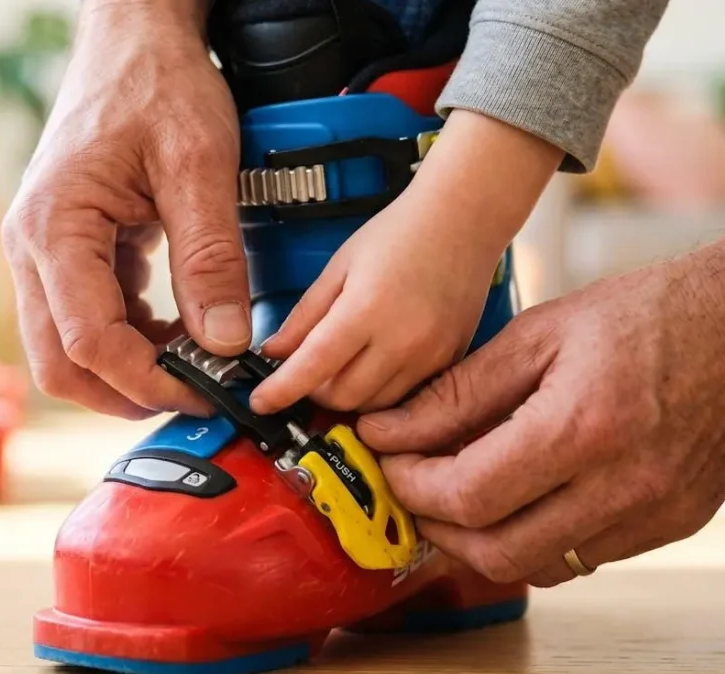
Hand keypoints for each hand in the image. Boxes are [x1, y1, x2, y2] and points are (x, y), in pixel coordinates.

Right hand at [2, 0, 249, 418]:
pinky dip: (126, 340)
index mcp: (54, 228)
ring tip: (191, 365)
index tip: (205, 391)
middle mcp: (31, 246)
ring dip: (124, 370)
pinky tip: (173, 332)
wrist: (133, 39)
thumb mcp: (199, 164)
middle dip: (124, 393)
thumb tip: (224, 341)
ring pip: (66, 348)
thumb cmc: (156, 83)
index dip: (146, 381)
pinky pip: (83, 317)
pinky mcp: (63, 251)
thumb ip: (210, 256)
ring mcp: (41, 251)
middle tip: (194, 395)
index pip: (88, 340)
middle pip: (59, 362)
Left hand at [250, 194, 502, 413]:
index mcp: (366, 309)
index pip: (313, 367)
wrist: (463, 219)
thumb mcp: (339, 267)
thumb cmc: (401, 234)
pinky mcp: (449, 360)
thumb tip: (275, 352)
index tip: (261, 402)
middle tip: (308, 369)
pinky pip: (406, 395)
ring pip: (375, 405)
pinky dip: (381, 389)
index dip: (281, 391)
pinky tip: (374, 362)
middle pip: (343, 397)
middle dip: (315, 391)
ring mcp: (430, 354)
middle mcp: (402, 339)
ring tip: (343, 363)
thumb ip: (304, 315)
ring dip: (349, 394)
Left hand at [355, 207, 724, 586]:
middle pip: (495, 550)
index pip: (468, 494)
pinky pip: (582, 559)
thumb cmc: (651, 312)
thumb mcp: (541, 331)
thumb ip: (459, 390)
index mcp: (584, 425)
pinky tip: (517, 497)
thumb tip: (388, 429)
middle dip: (435, 524)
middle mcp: (623, 484)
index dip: (411, 485)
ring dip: (480, 541)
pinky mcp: (672, 526)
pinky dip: (534, 540)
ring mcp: (653, 514)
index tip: (386, 459)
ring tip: (455, 493)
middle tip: (410, 485)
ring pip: (536, 567)